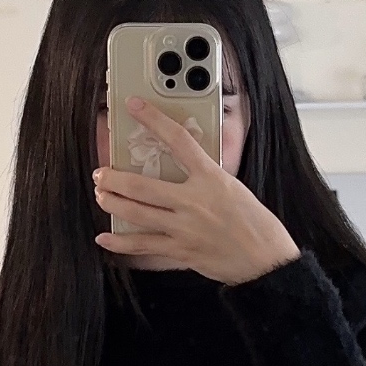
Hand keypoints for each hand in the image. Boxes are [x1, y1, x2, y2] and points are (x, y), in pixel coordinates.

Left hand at [93, 97, 299, 285]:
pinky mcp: (180, 251)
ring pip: (136, 214)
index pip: (178, 140)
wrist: (265, 260)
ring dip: (112, 203)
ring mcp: (184, 228)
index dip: (153, 119)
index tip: (134, 105)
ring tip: (101, 196)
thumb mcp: (234, 187)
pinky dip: (120, 243)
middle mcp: (194, 201)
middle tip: (101, 173)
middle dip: (115, 178)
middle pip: (143, 186)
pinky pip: (143, 245)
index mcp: (211, 178)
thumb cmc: (255, 222)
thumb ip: (207, 176)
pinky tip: (104, 238)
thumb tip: (186, 164)